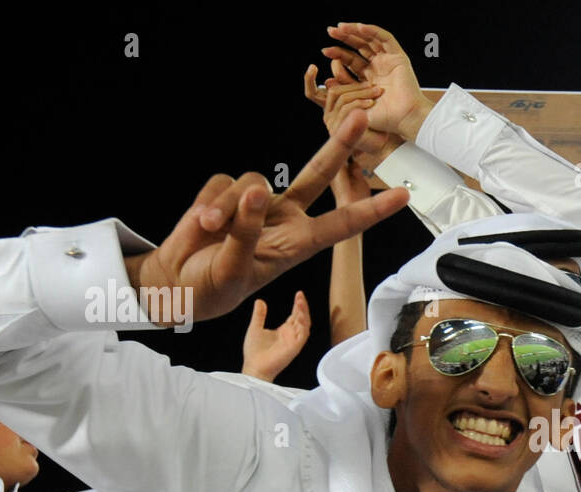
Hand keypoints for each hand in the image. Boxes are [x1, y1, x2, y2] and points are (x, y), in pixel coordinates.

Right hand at [124, 113, 408, 324]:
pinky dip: (209, 204)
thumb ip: (247, 231)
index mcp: (299, 243)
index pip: (342, 224)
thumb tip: (256, 190)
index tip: (401, 196)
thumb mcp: (235, 269)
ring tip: (209, 233)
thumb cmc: (215, 287)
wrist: (178, 283)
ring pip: (252, 181)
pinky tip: (200, 225)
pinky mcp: (228, 191)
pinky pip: (222, 184)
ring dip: (228, 209)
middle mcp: (284, 216)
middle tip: (362, 116)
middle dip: (339, 144)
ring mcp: (256, 202)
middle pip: (318, 173)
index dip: (372, 210)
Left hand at [241, 292, 311, 382]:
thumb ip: (259, 315)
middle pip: (303, 318)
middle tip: (300, 296)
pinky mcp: (294, 348)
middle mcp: (291, 336)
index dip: (298, 305)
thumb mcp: (255, 328)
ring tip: (300, 303)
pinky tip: (299, 317)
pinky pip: (303, 336)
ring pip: (305, 326)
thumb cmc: (254, 352)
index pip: (295, 315)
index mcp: (284, 331)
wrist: (253, 367)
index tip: (299, 294)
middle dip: (303, 307)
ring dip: (304, 314)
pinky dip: (303, 326)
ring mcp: (294, 342)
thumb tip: (260, 301)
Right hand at [303, 64, 401, 180]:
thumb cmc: (376, 120)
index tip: (313, 66)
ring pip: (341, 98)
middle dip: (354, 84)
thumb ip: (350, 83)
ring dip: (361, 93)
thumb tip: (335, 61)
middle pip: (334, 91)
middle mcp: (328, 117)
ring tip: (376, 92)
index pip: (312, 93)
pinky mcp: (340, 132)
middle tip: (371, 83)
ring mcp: (333, 125)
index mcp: (331, 107)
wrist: (385, 145)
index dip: (309, 80)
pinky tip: (371, 103)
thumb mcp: (362, 98)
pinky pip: (347, 110)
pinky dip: (360, 103)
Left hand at [324, 23, 432, 140]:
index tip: (325, 51)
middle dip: (344, 38)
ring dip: (355, 31)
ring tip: (340, 28)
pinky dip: (373, 31)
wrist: (404, 120)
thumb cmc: (384, 120)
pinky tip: (359, 27)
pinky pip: (385, 39)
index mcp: (369, 80)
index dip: (338, 54)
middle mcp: (379, 68)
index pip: (351, 61)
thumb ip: (343, 94)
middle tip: (330, 31)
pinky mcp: (399, 58)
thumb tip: (327, 82)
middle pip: (359, 47)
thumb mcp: (357, 106)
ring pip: (370, 40)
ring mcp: (389, 62)